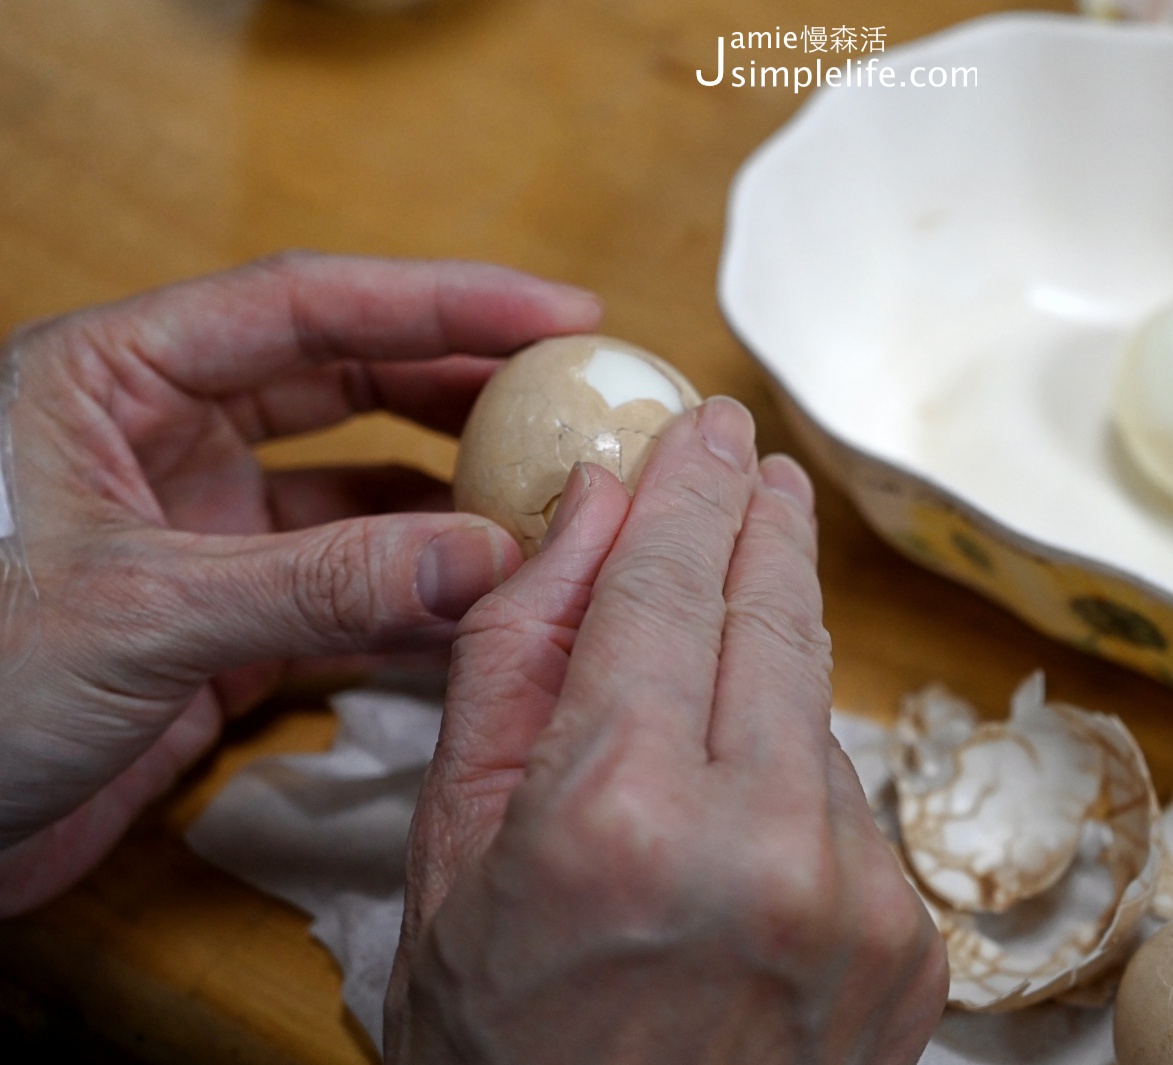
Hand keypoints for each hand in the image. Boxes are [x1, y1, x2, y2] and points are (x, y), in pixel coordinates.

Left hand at [0, 252, 601, 913]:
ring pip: (356, 487)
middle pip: (348, 382)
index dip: (445, 302)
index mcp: (113, 380)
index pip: (306, 308)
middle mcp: (162, 439)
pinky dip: (417, 594)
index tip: (562, 314)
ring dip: (452, 497)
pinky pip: (344, 585)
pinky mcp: (219, 617)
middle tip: (583, 396)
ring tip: (557, 502)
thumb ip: (322, 583)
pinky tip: (491, 601)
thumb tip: (494, 555)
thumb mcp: (143, 618)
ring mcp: (198, 529)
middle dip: (467, 388)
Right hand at [386, 398, 947, 1063]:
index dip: (686, 489)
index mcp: (621, 816)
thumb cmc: (501, 1044)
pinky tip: (742, 811)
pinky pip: (847, 806)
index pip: (668, 588)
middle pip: (775, 622)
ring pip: (817, 712)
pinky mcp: (912, 946)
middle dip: (760, 526)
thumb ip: (520, 661)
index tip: (703, 423)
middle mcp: (764, 847)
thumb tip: (588, 516)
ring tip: (724, 638)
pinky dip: (795, 776)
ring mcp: (858, 902)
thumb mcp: (453, 854)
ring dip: (771, 657)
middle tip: (752, 461)